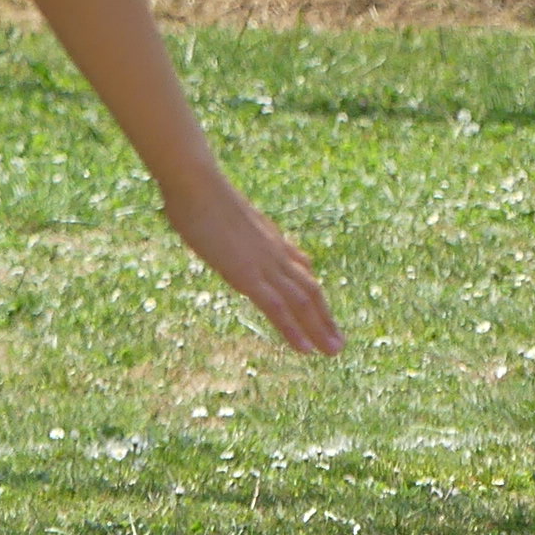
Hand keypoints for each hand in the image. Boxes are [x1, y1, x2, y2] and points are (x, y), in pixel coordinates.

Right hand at [160, 172, 342, 355]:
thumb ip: (235, 223)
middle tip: (337, 342)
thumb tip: (225, 221)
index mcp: (267, 237)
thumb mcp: (224, 208)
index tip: (322, 310)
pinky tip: (305, 349)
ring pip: (300, 302)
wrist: (196, 183)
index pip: (298, 268)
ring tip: (333, 352)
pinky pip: (276, 308)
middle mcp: (273, 252)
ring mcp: (263, 264)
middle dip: (324, 317)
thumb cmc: (198, 191)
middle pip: (308, 289)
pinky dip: (293, 330)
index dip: (311, 290)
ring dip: (319, 329)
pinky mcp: (247, 275)